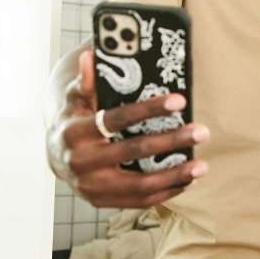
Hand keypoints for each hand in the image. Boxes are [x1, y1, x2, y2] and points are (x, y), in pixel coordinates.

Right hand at [46, 49, 209, 206]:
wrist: (57, 158)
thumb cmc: (75, 122)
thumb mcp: (75, 100)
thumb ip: (85, 82)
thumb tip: (91, 55)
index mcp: (75, 133)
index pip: (117, 119)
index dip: (149, 110)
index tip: (180, 101)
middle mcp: (82, 163)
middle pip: (135, 151)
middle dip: (172, 141)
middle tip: (202, 132)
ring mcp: (93, 187)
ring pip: (140, 184)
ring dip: (175, 175)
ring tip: (202, 165)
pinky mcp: (103, 203)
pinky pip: (140, 201)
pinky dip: (167, 192)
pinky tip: (189, 180)